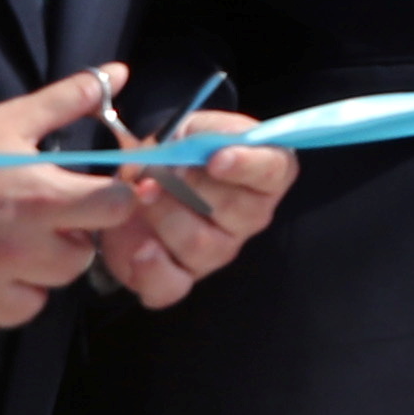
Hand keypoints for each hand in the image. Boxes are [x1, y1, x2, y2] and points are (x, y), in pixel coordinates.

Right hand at [0, 68, 135, 355]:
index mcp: (39, 201)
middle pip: (77, 264)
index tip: (87, 198)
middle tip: (29, 227)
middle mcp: (17, 254)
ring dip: (20, 285)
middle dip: (62, 245)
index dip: (109, 202)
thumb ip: (67, 100)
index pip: (116, 209)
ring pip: (31, 306)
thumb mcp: (3, 121)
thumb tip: (118, 74)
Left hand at [92, 112, 293, 309]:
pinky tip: (141, 247)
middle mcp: (250, 217)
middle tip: (161, 172)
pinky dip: (151, 269)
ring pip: (200, 245)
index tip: (215, 159)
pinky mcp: (180, 279)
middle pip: (236, 212)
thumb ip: (205, 133)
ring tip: (142, 193)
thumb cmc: (178, 151)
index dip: (247, 166)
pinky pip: (171, 287)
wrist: (139, 181)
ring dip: (164, 216)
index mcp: (265, 173)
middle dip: (192, 189)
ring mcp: (218, 252)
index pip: (273, 171)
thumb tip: (204, 150)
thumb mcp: (194, 127)